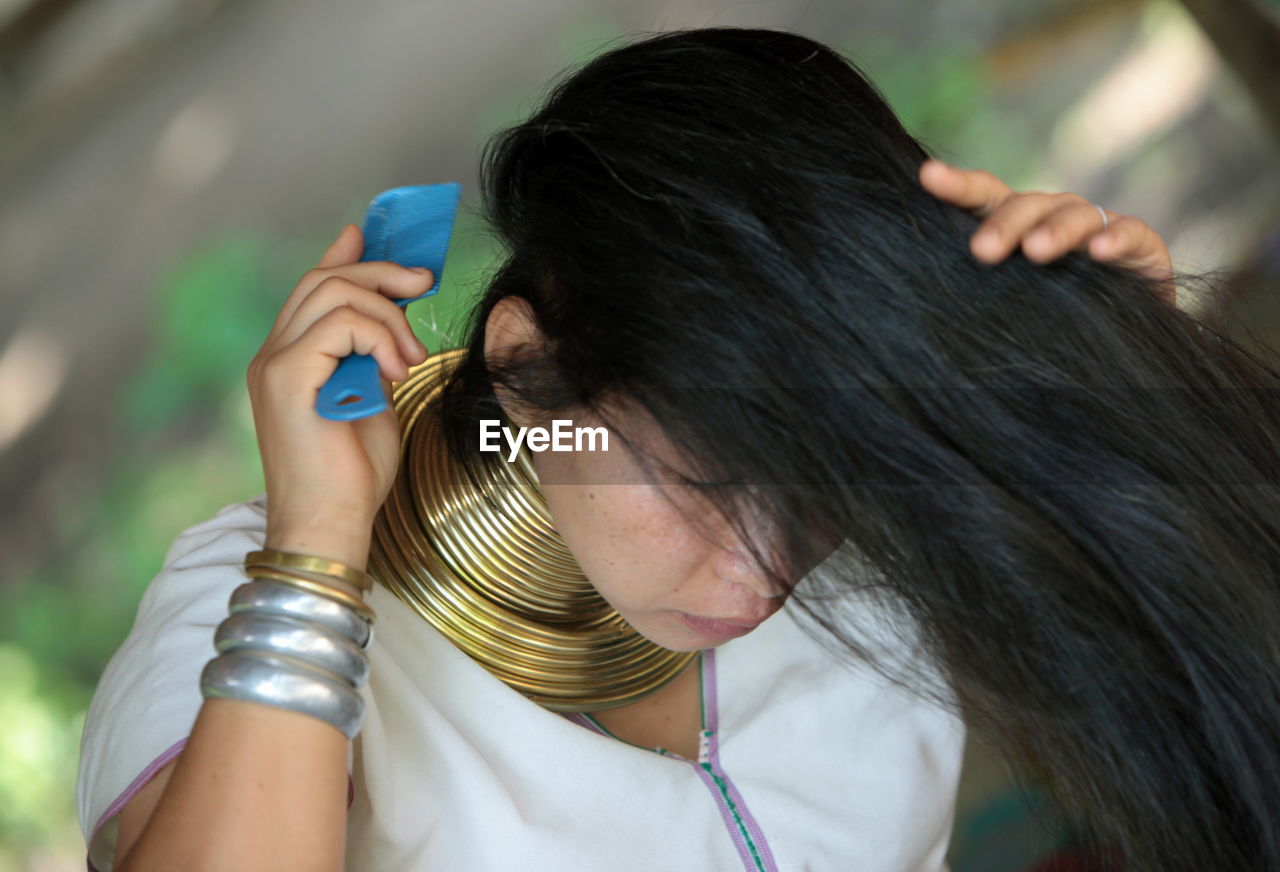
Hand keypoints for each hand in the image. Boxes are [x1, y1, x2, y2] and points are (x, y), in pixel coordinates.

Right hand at [246, 223, 431, 567]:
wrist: (333, 524)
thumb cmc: (354, 477)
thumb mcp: (373, 401)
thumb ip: (374, 358)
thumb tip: (392, 322)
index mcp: (290, 360)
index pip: (310, 287)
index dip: (343, 256)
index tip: (371, 235)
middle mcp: (272, 355)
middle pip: (323, 279)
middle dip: (381, 273)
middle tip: (424, 284)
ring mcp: (274, 364)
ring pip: (333, 294)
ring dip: (388, 316)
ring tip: (411, 359)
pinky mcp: (286, 377)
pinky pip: (338, 324)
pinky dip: (377, 336)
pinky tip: (397, 370)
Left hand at [919, 158, 1175, 305]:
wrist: (1119, 332)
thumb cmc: (1050, 310)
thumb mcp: (1008, 294)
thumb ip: (978, 284)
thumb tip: (924, 293)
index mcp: (1016, 223)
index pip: (984, 196)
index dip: (958, 186)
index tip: (927, 176)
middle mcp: (1053, 215)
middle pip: (1026, 205)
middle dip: (1003, 224)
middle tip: (981, 250)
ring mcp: (1097, 226)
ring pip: (1074, 214)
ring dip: (1055, 231)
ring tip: (1035, 251)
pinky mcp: (1140, 245)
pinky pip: (1130, 233)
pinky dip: (1116, 239)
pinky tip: (1100, 252)